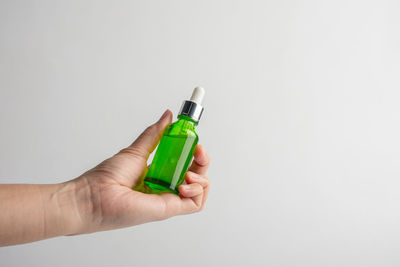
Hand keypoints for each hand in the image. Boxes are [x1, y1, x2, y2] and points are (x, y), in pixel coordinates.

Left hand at [70, 110, 209, 233]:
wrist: (93, 196)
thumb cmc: (107, 177)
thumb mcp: (137, 150)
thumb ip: (155, 134)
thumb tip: (168, 116)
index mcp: (158, 176)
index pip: (186, 165)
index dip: (194, 154)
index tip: (195, 143)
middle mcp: (165, 188)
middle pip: (196, 176)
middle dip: (203, 162)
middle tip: (199, 151)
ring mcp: (168, 200)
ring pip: (199, 191)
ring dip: (202, 178)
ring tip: (189, 172)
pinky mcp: (168, 210)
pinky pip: (195, 204)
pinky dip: (197, 191)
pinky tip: (184, 182)